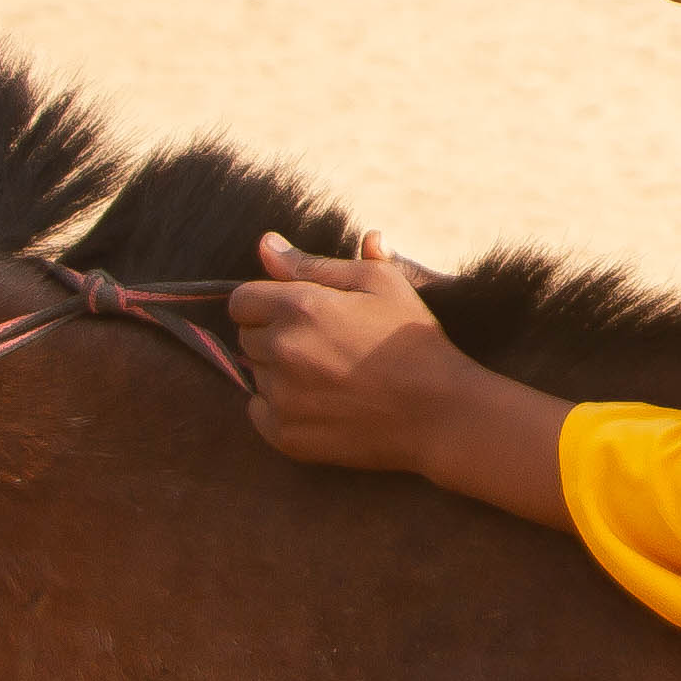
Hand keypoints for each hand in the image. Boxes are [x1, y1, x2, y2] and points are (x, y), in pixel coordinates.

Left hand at [230, 232, 468, 475]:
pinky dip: (278, 407)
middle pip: (246, 338)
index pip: (241, 301)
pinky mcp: (286, 435)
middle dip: (275, 335)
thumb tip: (266, 245)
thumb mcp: (377, 283)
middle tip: (323, 344)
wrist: (438, 411)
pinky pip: (258, 412)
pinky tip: (319, 402)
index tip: (296, 314)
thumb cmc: (410, 339)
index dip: (265, 303)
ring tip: (328, 374)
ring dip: (279, 372)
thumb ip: (312, 263)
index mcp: (300, 307)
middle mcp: (282, 350)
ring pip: (255, 375)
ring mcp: (281, 396)